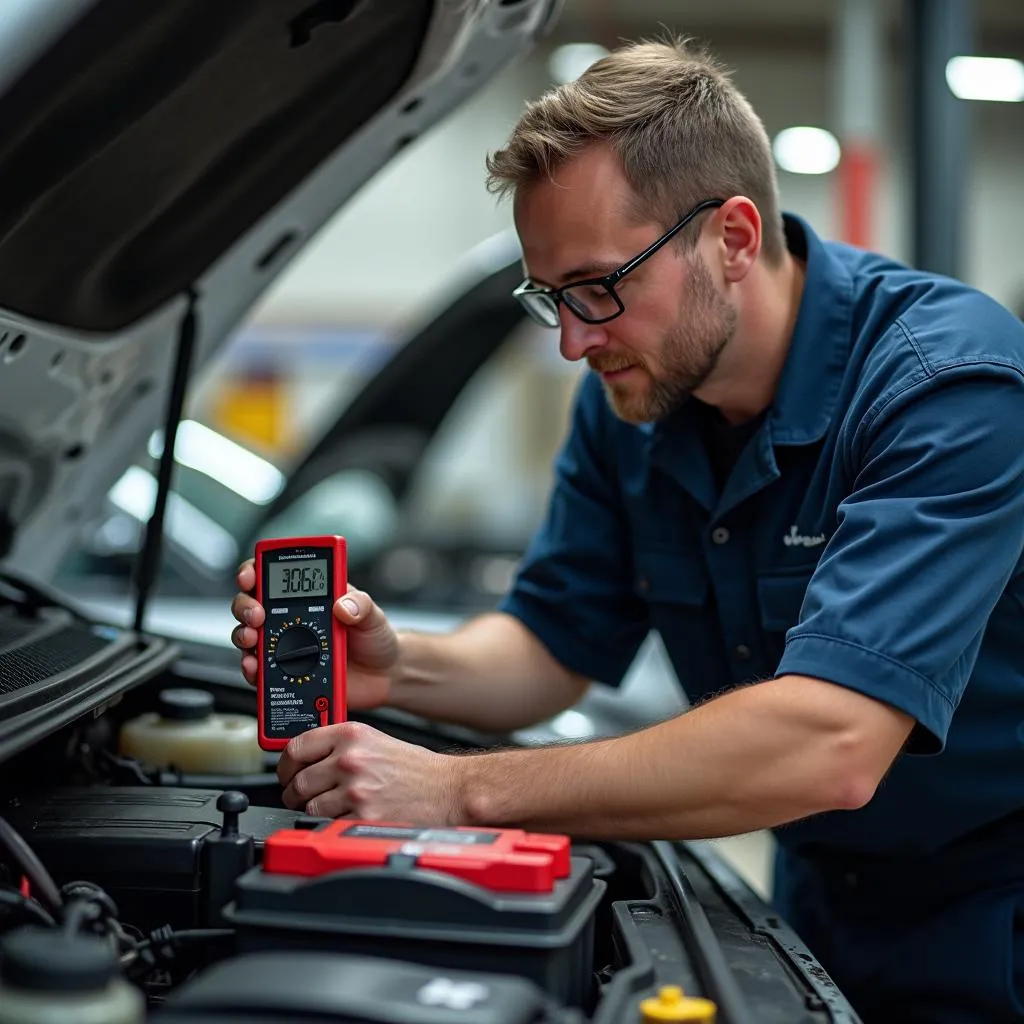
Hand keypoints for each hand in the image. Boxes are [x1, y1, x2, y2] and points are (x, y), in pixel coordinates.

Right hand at [230, 560, 397, 709]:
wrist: (383, 676)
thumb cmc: (375, 639)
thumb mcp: (374, 615)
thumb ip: (361, 605)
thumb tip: (342, 606)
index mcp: (311, 597)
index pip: (274, 576)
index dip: (255, 571)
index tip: (251, 577)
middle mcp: (291, 619)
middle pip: (251, 604)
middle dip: (245, 605)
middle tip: (256, 615)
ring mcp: (285, 646)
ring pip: (248, 636)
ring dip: (243, 636)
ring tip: (253, 640)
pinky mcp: (285, 673)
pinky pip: (259, 671)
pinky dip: (252, 669)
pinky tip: (256, 668)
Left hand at [277, 721, 463, 821]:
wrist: (448, 788)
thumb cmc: (416, 768)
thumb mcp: (375, 740)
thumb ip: (339, 745)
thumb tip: (304, 759)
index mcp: (351, 734)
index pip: (296, 747)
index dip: (284, 765)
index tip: (285, 773)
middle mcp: (350, 759)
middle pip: (297, 781)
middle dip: (294, 794)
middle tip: (301, 798)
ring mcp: (355, 789)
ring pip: (309, 807)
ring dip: (313, 813)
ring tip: (329, 809)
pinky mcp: (362, 816)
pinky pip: (328, 826)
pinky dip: (332, 827)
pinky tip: (347, 819)